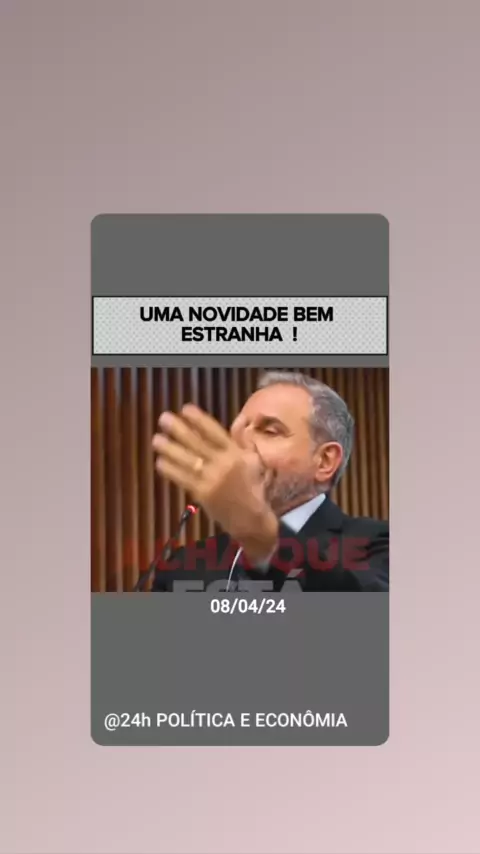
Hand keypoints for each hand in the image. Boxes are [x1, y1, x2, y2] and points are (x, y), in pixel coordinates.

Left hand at [152, 404, 277, 562]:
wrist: (250, 519)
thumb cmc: (251, 486)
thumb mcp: (252, 460)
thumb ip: (242, 440)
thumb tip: (241, 418)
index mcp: (236, 453)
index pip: (215, 432)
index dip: (199, 419)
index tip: (185, 408)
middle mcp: (224, 464)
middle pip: (197, 443)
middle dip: (178, 429)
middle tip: (163, 418)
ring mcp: (212, 480)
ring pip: (187, 460)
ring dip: (169, 449)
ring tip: (156, 439)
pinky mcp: (203, 494)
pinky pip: (183, 478)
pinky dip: (170, 470)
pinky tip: (160, 462)